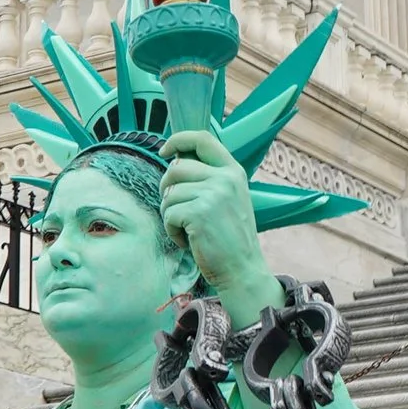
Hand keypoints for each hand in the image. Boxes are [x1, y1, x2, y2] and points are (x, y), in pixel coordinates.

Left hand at [160, 131, 278, 324]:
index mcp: (233, 171)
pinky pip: (169, 214)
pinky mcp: (198, 213)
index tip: (165, 151)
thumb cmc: (230, 238)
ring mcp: (213, 194)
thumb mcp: (229, 199)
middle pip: (176, 167)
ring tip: (187, 230)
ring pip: (169, 193)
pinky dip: (172, 230)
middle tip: (176, 210)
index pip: (202, 138)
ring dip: (170, 215)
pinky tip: (188, 240)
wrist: (242, 269)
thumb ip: (210, 179)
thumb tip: (175, 162)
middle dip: (167, 189)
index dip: (178, 140)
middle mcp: (225, 178)